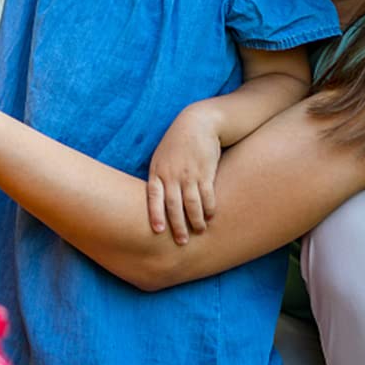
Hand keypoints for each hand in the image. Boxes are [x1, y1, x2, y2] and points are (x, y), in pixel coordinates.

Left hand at [147, 105, 221, 244]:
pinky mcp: (206, 171)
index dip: (155, 214)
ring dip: (196, 220)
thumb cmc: (177, 143)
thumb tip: (156, 202)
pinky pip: (208, 195)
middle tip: (182, 242)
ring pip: (192, 203)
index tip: (158, 230)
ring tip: (199, 230)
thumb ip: (158, 177)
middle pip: (173, 205)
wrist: (198, 122)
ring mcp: (189, 173)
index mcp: (157, 170)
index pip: (153, 196)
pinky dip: (209, 208)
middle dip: (178, 226)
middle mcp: (172, 174)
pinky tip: (210, 216)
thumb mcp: (161, 156)